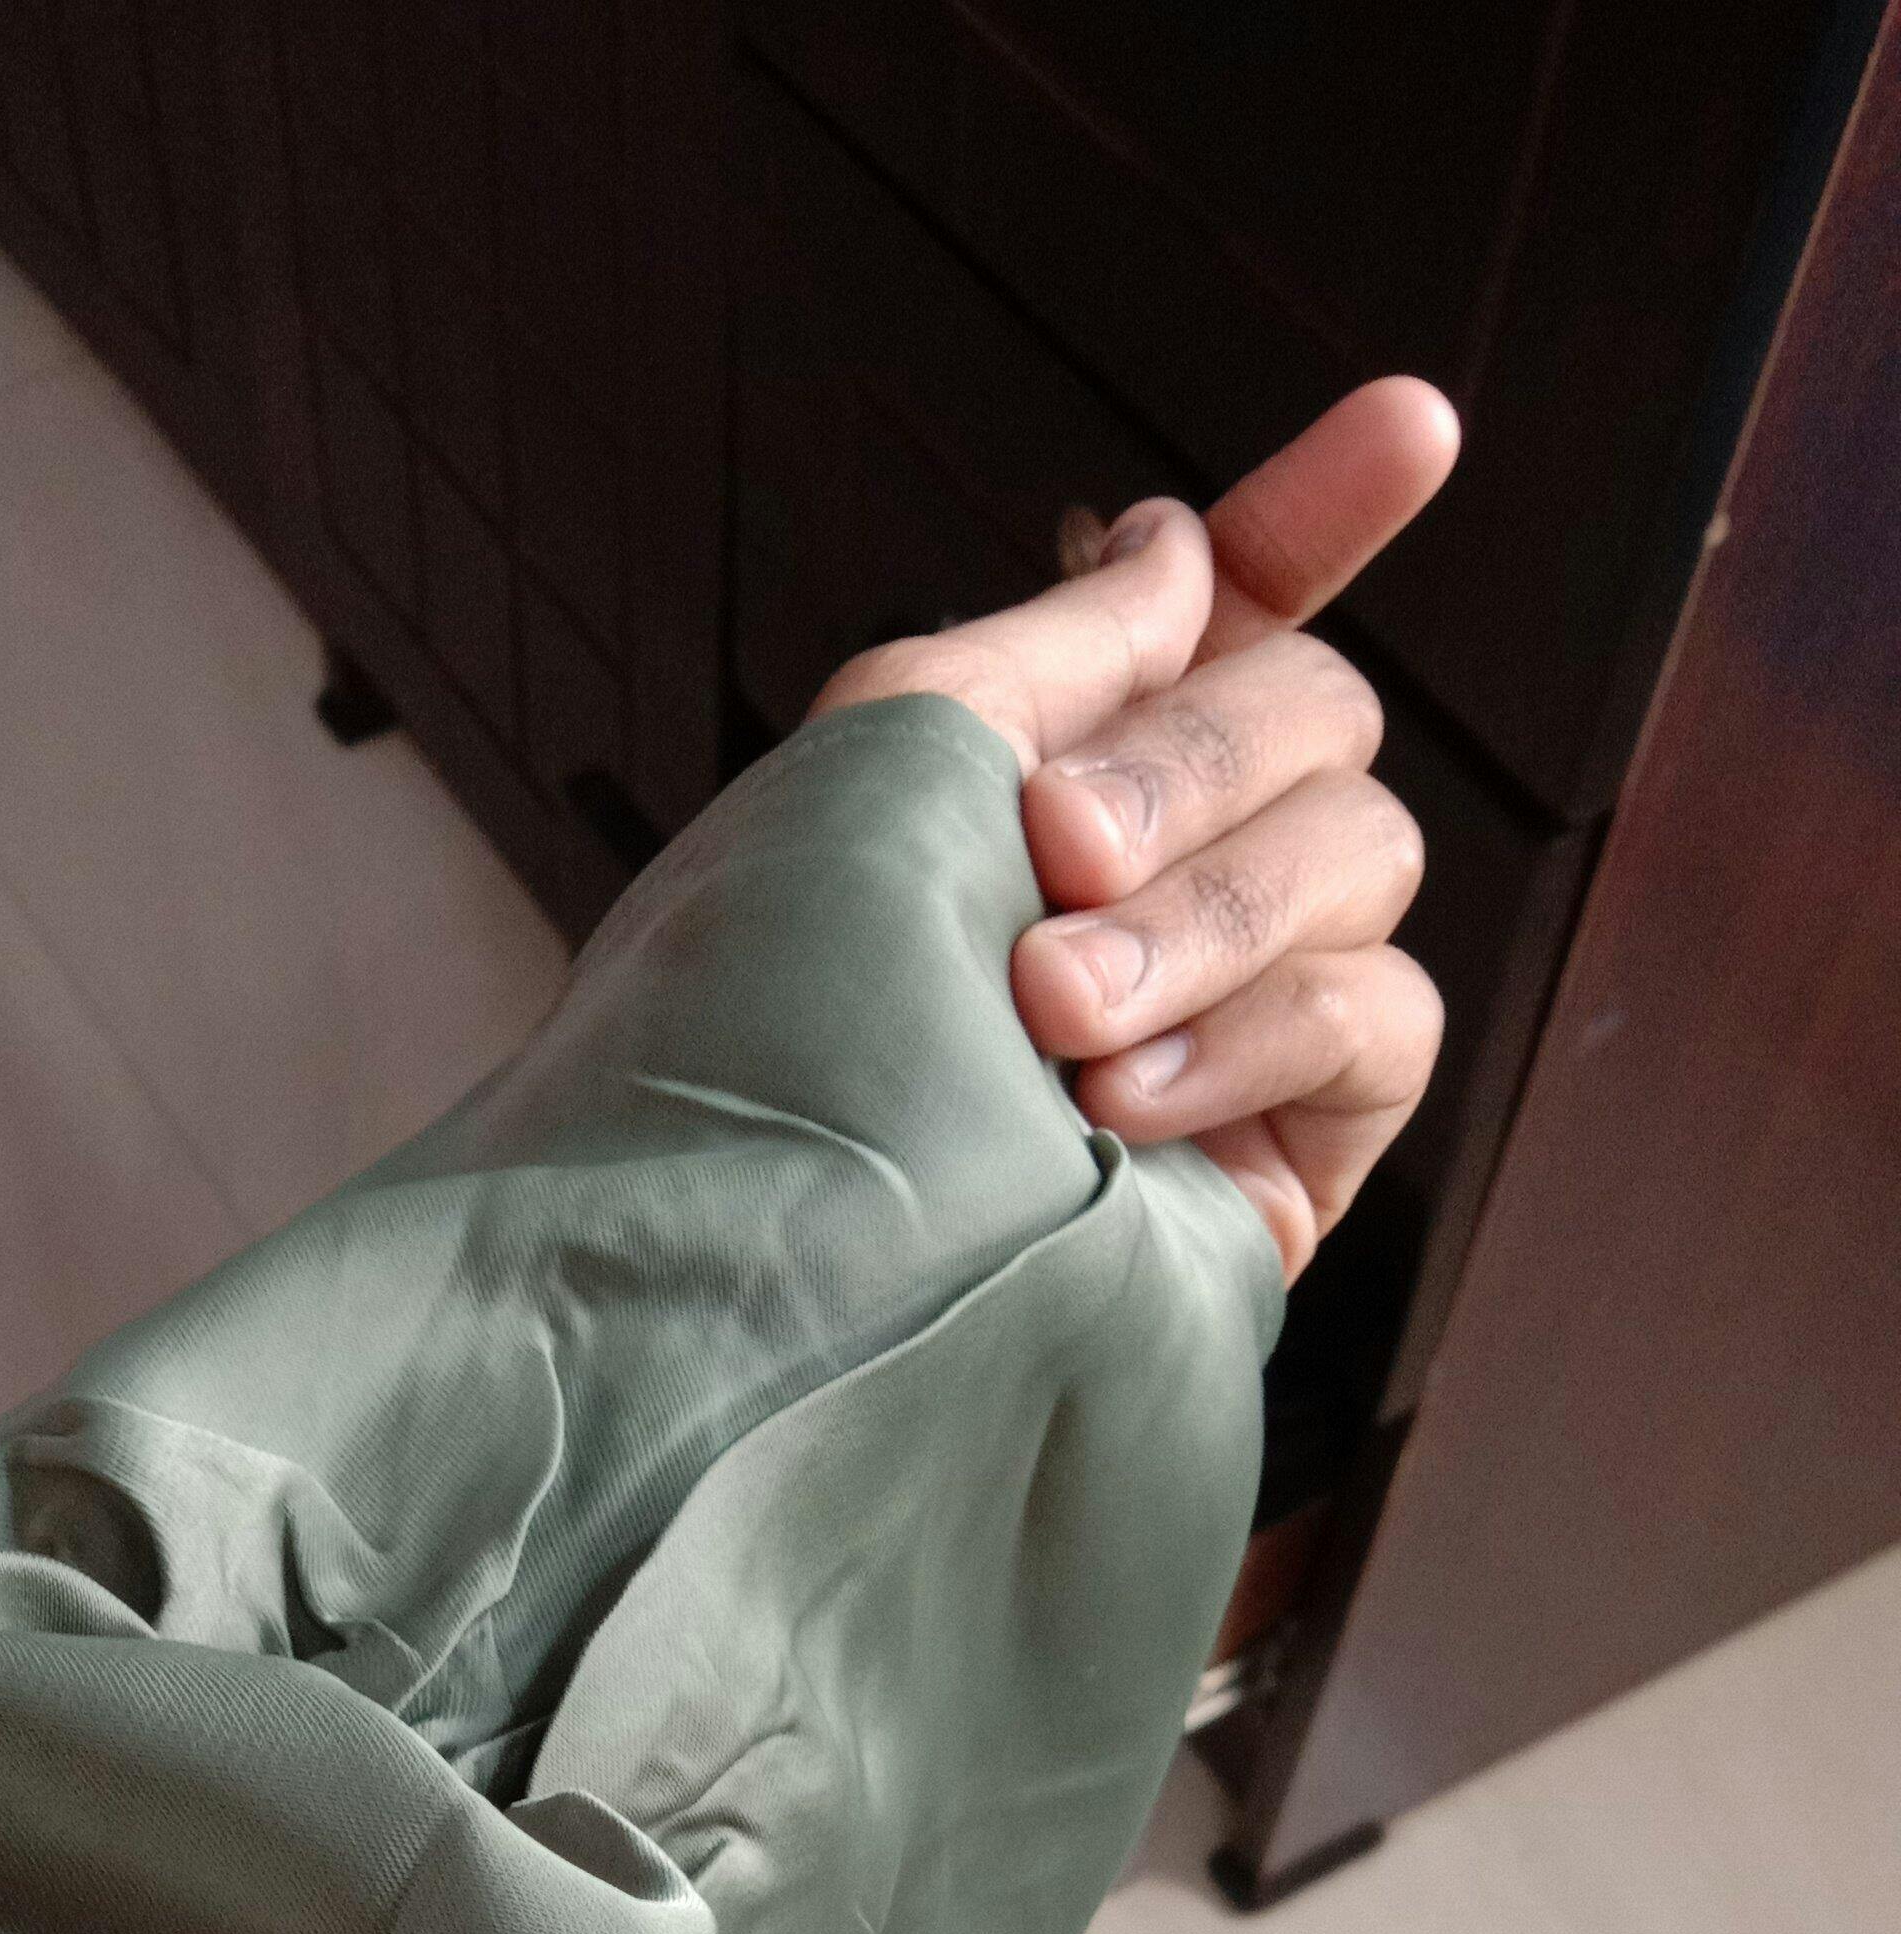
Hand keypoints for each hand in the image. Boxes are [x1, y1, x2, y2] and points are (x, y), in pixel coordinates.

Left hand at [810, 379, 1462, 1278]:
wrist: (765, 1266)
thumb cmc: (777, 1019)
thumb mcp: (884, 772)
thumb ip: (1053, 645)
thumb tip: (1175, 538)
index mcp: (1070, 763)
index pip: (1233, 607)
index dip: (1321, 511)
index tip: (1412, 423)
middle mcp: (1177, 870)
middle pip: (1316, 710)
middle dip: (1189, 763)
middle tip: (1046, 852)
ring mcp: (1256, 1008)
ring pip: (1361, 853)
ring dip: (1201, 916)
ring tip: (1051, 1012)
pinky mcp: (1303, 1145)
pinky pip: (1377, 1016)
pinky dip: (1252, 1035)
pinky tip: (1120, 1104)